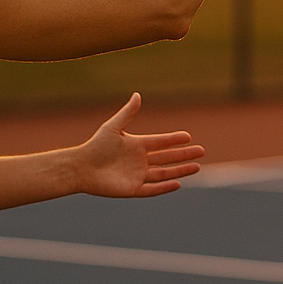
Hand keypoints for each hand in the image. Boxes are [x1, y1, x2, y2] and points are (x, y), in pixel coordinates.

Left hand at [73, 93, 204, 197]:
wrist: (81, 167)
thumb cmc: (95, 146)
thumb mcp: (113, 127)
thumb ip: (128, 113)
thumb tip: (137, 94)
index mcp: (137, 145)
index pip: (161, 143)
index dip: (174, 140)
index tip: (188, 137)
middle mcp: (140, 161)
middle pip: (167, 158)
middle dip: (184, 155)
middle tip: (201, 152)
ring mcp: (138, 175)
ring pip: (164, 173)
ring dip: (180, 171)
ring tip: (197, 167)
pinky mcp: (133, 189)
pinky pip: (152, 189)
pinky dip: (165, 187)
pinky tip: (178, 184)